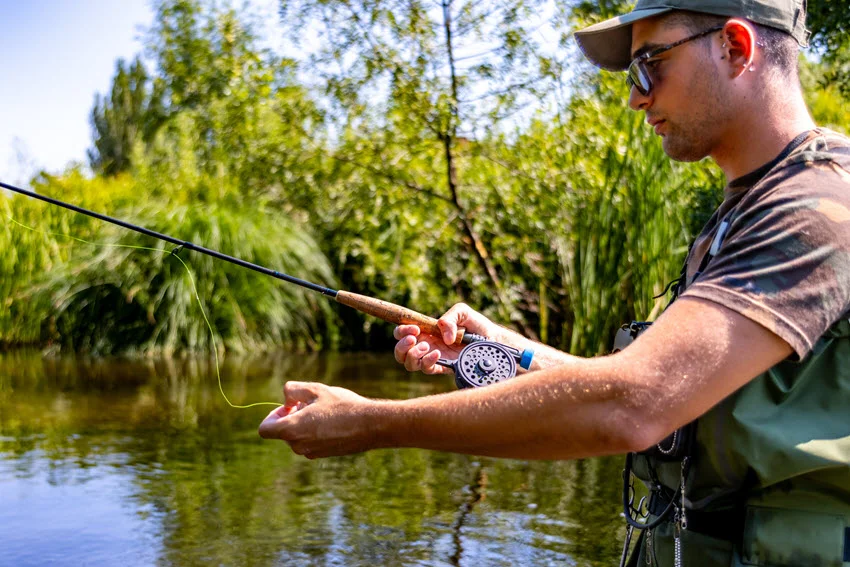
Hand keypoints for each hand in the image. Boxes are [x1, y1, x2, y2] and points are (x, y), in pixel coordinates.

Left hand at [258, 381, 379, 457]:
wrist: (370, 425)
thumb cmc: (343, 406)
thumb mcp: (315, 389)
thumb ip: (293, 390)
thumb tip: (287, 399)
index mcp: (292, 429)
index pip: (265, 429)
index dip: (272, 415)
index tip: (289, 406)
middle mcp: (298, 445)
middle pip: (282, 431)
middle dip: (291, 416)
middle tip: (311, 404)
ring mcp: (311, 452)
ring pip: (297, 437)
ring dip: (303, 424)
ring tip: (325, 412)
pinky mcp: (322, 455)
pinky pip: (310, 442)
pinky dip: (314, 432)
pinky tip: (333, 421)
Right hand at [393, 303, 495, 374]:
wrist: (492, 339)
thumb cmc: (476, 325)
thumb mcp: (462, 312)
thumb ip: (449, 318)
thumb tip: (444, 337)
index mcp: (426, 331)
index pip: (402, 333)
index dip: (402, 331)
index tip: (414, 328)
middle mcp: (426, 345)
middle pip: (400, 352)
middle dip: (402, 345)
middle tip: (414, 338)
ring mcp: (433, 358)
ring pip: (409, 364)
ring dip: (413, 355)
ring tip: (428, 346)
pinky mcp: (443, 368)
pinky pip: (427, 369)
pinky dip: (428, 361)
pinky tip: (438, 353)